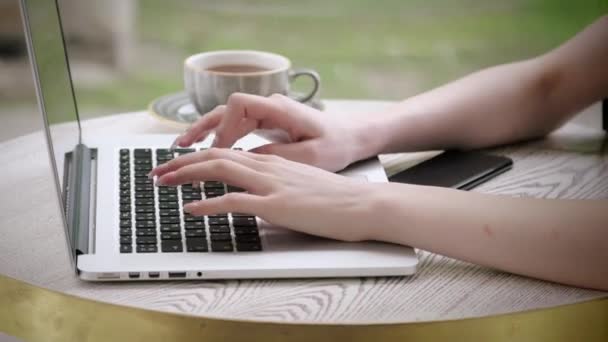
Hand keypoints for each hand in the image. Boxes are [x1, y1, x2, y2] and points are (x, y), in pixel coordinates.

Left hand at [150, 148, 380, 241]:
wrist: (363, 204)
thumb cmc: (337, 199)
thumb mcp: (301, 185)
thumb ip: (277, 187)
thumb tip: (257, 198)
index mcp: (273, 162)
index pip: (227, 153)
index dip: (197, 158)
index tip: (178, 166)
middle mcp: (268, 167)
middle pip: (215, 156)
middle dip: (181, 163)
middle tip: (158, 172)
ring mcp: (271, 184)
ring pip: (219, 170)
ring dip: (186, 176)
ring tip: (163, 183)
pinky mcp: (276, 205)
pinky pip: (234, 201)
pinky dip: (208, 204)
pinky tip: (191, 209)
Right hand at [172, 92, 375, 171]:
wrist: (354, 137)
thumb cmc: (337, 144)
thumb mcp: (310, 156)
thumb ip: (275, 157)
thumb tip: (243, 161)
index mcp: (280, 108)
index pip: (239, 105)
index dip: (223, 126)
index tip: (217, 149)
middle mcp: (269, 106)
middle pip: (225, 110)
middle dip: (201, 130)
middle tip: (179, 149)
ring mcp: (267, 113)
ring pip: (227, 118)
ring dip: (205, 133)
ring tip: (182, 148)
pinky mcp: (268, 123)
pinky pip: (237, 127)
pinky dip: (220, 137)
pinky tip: (208, 151)